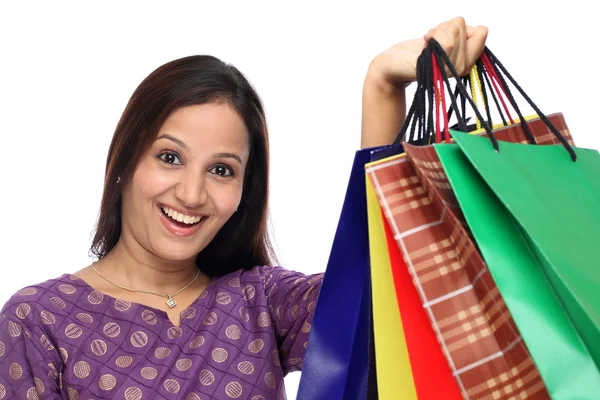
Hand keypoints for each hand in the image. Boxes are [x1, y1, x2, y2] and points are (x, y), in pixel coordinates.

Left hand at [361, 17, 487, 147]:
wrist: (393, 65)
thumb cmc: (418, 50)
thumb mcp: (447, 38)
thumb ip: (465, 34)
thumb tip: (481, 30)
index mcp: (467, 61)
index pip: (482, 31)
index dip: (461, 28)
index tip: (445, 37)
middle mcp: (462, 69)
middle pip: (464, 26)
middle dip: (445, 27)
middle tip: (431, 42)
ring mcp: (450, 70)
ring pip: (454, 29)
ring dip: (437, 31)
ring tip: (427, 45)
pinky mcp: (437, 69)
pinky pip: (446, 42)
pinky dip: (433, 35)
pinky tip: (424, 45)